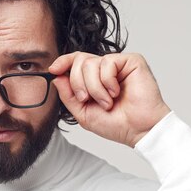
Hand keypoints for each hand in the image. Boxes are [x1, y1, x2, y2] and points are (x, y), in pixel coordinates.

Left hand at [49, 52, 170, 146]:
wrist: (138, 130)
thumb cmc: (116, 124)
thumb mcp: (83, 113)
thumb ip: (68, 95)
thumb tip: (56, 77)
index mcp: (94, 79)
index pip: (75, 61)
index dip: (63, 62)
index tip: (53, 69)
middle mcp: (106, 69)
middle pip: (79, 60)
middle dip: (78, 83)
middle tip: (86, 99)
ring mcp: (118, 64)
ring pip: (90, 63)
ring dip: (94, 88)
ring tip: (107, 102)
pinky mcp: (131, 61)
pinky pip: (107, 62)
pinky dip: (107, 81)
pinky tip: (116, 92)